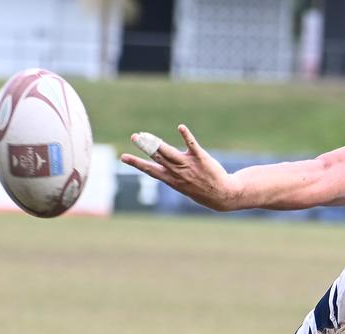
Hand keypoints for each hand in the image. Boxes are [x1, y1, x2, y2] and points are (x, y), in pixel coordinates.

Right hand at [120, 124, 235, 210]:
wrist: (221, 195)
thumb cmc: (201, 190)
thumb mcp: (182, 185)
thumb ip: (171, 173)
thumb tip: (160, 161)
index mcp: (171, 179)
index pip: (150, 170)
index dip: (136, 163)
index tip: (123, 157)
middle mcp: (177, 171)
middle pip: (157, 157)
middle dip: (145, 147)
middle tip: (135, 137)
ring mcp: (188, 164)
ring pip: (169, 152)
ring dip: (156, 142)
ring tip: (146, 135)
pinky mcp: (200, 157)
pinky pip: (192, 144)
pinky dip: (186, 136)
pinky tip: (181, 127)